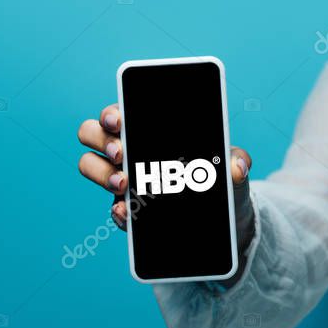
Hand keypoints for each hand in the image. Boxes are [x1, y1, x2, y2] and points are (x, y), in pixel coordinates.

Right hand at [76, 103, 255, 252]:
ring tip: (125, 184)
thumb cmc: (222, 178)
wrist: (224, 216)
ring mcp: (123, 179)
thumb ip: (237, 161)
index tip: (119, 120)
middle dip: (101, 140)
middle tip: (122, 153)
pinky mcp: (128, 211)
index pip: (118, 111)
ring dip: (101, 173)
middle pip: (91, 133)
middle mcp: (128, 149)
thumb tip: (236, 167)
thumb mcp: (233, 166)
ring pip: (90, 166)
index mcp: (148, 129)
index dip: (111, 113)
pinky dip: (117, 211)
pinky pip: (112, 209)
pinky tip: (128, 213)